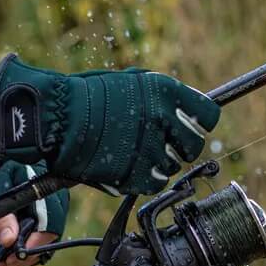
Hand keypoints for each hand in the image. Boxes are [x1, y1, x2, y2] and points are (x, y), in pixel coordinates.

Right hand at [0, 55, 219, 195]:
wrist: (58, 119)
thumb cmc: (89, 97)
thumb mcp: (132, 82)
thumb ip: (163, 96)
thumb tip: (185, 109)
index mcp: (166, 93)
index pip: (207, 115)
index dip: (199, 122)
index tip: (189, 126)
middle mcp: (165, 121)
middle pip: (194, 146)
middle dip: (181, 146)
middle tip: (162, 144)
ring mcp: (152, 150)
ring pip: (174, 167)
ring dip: (159, 162)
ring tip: (136, 153)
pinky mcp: (137, 175)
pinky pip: (155, 183)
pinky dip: (145, 179)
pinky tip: (129, 166)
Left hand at [0, 160, 68, 265]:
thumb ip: (1, 215)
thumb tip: (9, 240)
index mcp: (46, 190)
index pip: (49, 226)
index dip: (33, 246)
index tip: (13, 259)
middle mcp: (54, 201)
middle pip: (48, 238)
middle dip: (24, 257)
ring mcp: (50, 210)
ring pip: (43, 242)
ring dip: (21, 258)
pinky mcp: (42, 217)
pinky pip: (38, 239)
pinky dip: (22, 251)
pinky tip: (4, 259)